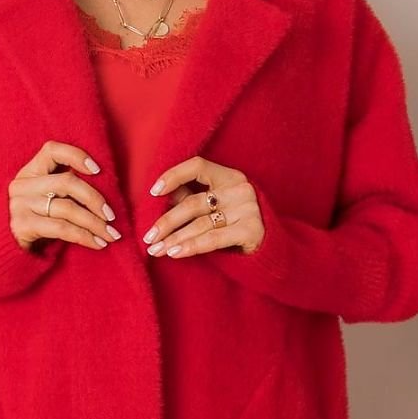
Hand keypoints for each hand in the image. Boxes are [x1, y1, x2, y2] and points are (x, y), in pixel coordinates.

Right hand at [8, 140, 121, 251]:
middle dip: (94, 199)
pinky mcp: (22, 226)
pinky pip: (61, 228)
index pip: (52, 150)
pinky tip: (97, 244)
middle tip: (111, 215)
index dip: (76, 156)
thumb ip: (66, 189)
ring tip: (111, 234)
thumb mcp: (47, 199)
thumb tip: (108, 191)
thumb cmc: (38, 221)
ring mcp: (19, 205)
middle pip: (67, 182)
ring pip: (67, 208)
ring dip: (94, 223)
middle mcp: (22, 185)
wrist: (9, 250)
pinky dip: (84, 236)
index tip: (98, 170)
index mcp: (30, 172)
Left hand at [141, 156, 265, 257]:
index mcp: (229, 176)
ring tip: (156, 249)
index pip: (197, 165)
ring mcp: (248, 209)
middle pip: (193, 203)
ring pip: (200, 224)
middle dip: (166, 222)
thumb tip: (159, 198)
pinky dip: (191, 246)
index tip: (153, 192)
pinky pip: (213, 239)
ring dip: (174, 238)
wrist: (269, 246)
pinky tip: (175, 253)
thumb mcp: (215, 206)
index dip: (173, 175)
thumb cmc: (234, 223)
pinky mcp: (251, 230)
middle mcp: (240, 189)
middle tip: (148, 237)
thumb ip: (191, 198)